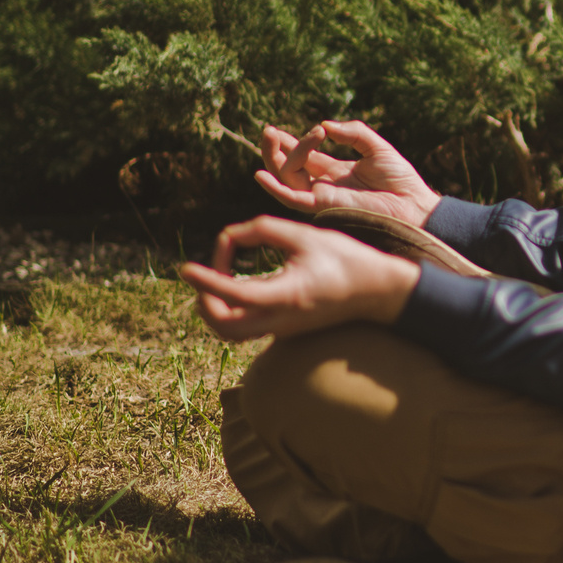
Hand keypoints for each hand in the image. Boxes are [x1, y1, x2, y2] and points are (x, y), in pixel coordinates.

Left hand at [179, 217, 421, 343]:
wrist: (378, 291)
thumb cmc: (345, 259)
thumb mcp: (304, 234)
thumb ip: (262, 229)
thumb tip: (230, 236)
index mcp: (286, 295)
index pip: (233, 293)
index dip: (206, 281)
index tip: (185, 268)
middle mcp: (280, 318)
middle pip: (224, 326)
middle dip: (205, 300)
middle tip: (202, 273)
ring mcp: (282, 329)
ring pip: (230, 333)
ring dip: (213, 310)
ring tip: (214, 281)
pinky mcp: (284, 329)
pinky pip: (245, 329)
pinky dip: (229, 311)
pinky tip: (235, 287)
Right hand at [257, 119, 440, 225]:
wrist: (413, 203)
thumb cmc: (399, 179)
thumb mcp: (376, 147)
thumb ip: (353, 133)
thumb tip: (325, 125)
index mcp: (334, 171)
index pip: (302, 157)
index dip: (288, 143)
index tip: (274, 129)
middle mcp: (323, 184)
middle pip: (288, 167)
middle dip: (274, 150)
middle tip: (267, 131)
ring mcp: (322, 196)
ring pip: (288, 177)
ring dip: (280, 156)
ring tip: (275, 136)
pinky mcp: (324, 206)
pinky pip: (293, 199)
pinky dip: (275, 188)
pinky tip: (260, 175)